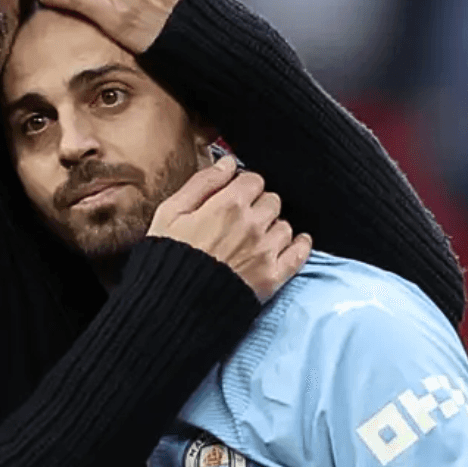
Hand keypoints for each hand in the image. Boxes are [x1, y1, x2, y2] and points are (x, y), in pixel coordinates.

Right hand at [148, 157, 311, 300]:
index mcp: (228, 205)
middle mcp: (253, 225)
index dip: (243, 185)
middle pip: (272, 200)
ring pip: (285, 225)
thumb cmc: (168, 256)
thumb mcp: (170, 212)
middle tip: (243, 216)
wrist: (174, 303)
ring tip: (257, 235)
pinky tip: (294, 242)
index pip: (254, 179)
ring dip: (273, 226)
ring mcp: (266, 251)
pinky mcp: (273, 277)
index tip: (236, 194)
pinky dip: (299, 245)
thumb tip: (227, 163)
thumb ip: (202, 183)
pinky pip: (299, 254)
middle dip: (259, 204)